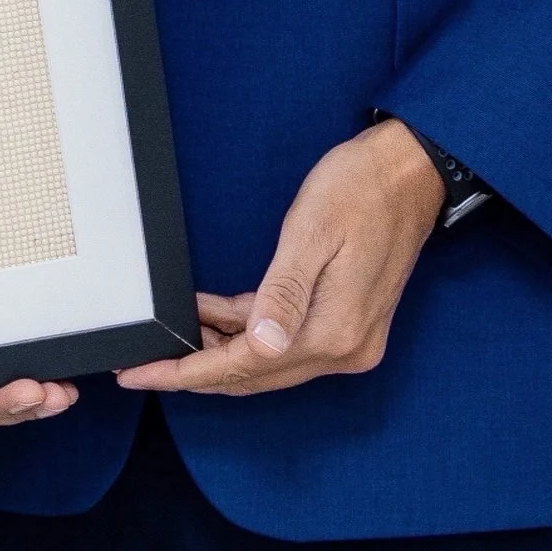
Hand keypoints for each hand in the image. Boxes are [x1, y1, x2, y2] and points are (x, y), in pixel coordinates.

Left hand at [115, 120, 442, 397]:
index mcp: (335, 332)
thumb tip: (259, 343)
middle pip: (255, 375)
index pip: (246, 367)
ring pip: (268, 361)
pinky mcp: (347, 323)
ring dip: (221, 350)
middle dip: (197, 371)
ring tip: (172, 334)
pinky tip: (215, 315)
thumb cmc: (359, 190)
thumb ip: (283, 292)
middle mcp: (345, 349)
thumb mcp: (311, 233)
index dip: (188, 373)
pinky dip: (249, 332)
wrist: (408, 174)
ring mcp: (350, 340)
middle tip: (143, 365)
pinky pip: (285, 341)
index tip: (143, 374)